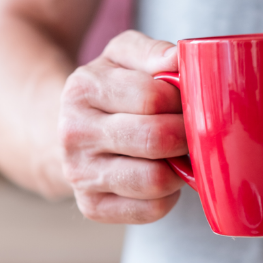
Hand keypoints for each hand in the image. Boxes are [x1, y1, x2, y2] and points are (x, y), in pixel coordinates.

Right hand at [59, 31, 186, 223]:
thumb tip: (181, 59)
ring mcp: (80, 175)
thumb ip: (152, 53)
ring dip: (178, 168)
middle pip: (155, 140)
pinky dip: (168, 195)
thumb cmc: (109, 93)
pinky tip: (161, 176)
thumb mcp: (123, 58)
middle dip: (185, 136)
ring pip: (155, 180)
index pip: (153, 98)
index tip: (183, 104)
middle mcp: (75, 134)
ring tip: (175, 155)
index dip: (181, 102)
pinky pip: (151, 209)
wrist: (73, 131)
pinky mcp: (93, 207)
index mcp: (84, 89)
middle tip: (189, 133)